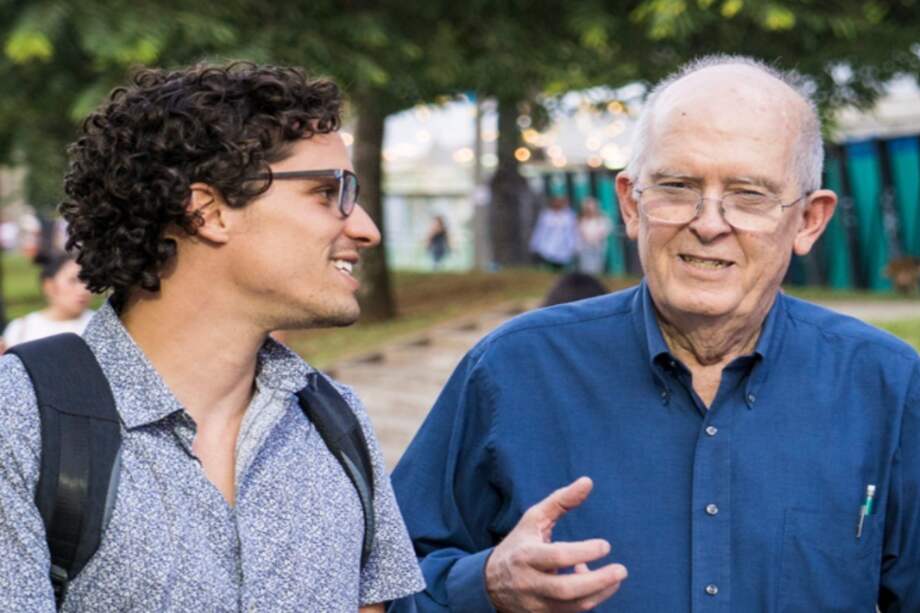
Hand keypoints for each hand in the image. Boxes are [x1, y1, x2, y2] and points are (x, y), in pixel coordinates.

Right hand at [484, 477, 627, 611]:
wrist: (490, 583)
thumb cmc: (519, 544)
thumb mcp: (534, 519)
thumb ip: (561, 501)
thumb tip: (588, 481)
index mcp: (525, 555)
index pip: (557, 556)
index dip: (584, 552)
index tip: (605, 545)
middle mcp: (529, 582)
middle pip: (566, 589)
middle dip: (598, 581)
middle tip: (621, 570)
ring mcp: (535, 604)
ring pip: (572, 606)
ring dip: (599, 592)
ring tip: (615, 577)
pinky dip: (589, 600)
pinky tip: (594, 583)